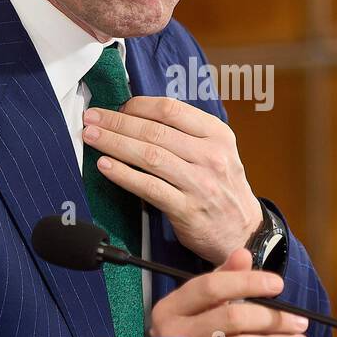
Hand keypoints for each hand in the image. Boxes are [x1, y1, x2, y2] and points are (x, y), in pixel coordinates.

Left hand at [82, 96, 262, 264]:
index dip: (137, 106)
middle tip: (92, 118)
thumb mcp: (218, 151)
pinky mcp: (187, 209)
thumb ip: (187, 133)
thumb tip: (140, 116)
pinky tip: (106, 166)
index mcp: (217, 134)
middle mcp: (210, 155)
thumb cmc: (223, 188)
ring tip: (92, 137)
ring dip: (114, 143)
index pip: (170, 109)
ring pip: (149, 155)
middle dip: (117, 122)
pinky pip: (148, 187)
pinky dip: (123, 174)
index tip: (116, 107)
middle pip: (154, 131)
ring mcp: (199, 182)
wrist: (244, 230)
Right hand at [131, 248, 307, 336]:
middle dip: (273, 319)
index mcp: (170, 308)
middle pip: (232, 318)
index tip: (278, 285)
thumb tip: (244, 254)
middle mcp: (173, 336)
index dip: (248, 282)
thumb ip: (220, 280)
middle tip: (299, 322)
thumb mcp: (197, 310)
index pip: (211, 286)